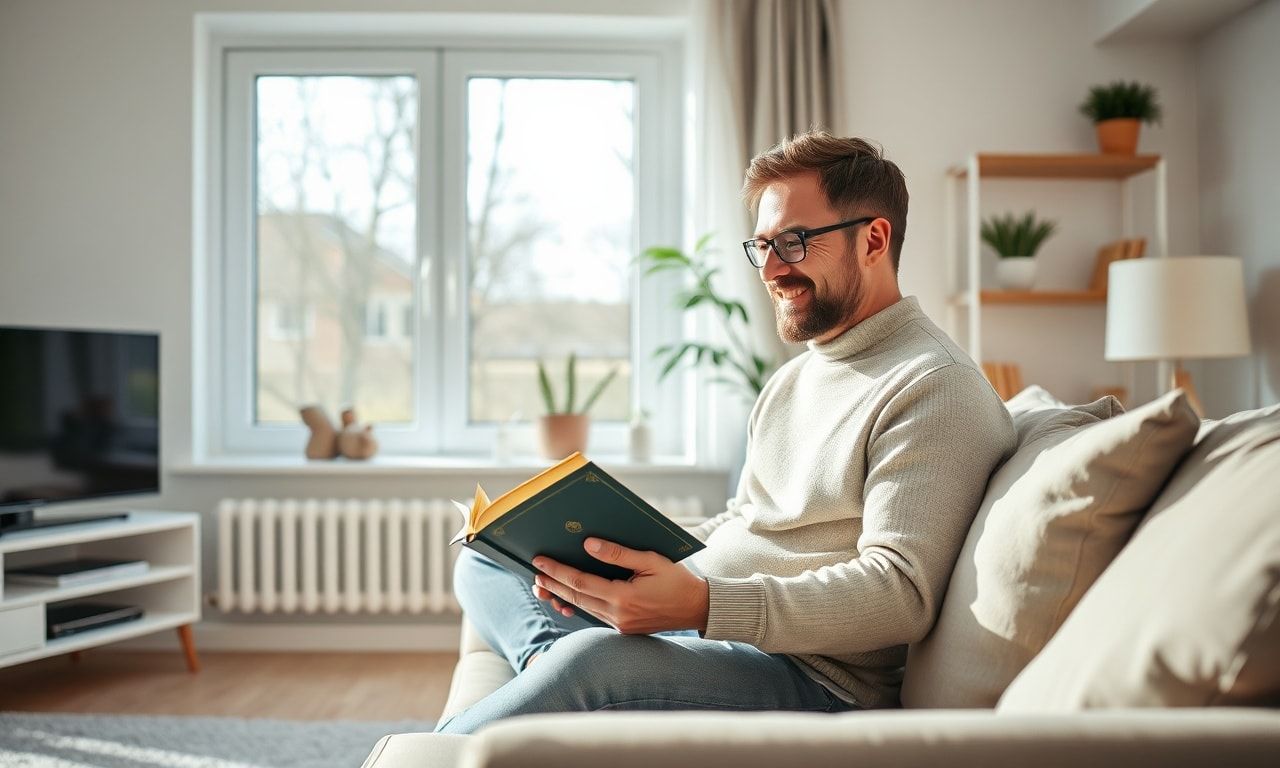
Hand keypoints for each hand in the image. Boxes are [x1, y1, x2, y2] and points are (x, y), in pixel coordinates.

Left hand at [531, 537, 708, 633]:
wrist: (697, 609)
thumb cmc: (676, 580)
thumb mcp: (650, 560)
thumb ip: (618, 553)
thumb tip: (587, 545)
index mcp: (624, 598)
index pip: (580, 582)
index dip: (557, 571)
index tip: (540, 560)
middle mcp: (618, 616)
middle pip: (575, 598)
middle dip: (553, 584)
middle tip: (534, 572)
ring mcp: (620, 625)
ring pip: (582, 608)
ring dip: (561, 596)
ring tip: (543, 585)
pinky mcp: (623, 629)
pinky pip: (594, 615)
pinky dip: (578, 605)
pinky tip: (566, 598)